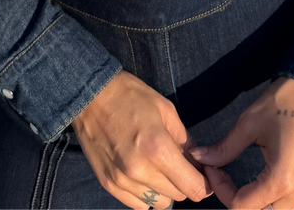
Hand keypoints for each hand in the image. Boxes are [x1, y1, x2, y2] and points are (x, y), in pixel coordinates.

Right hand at [71, 69, 213, 207]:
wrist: (90, 94)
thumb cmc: (130, 96)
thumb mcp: (165, 110)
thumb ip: (184, 140)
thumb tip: (197, 161)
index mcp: (158, 149)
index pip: (193, 187)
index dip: (203, 182)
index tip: (203, 173)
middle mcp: (140, 171)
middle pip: (178, 197)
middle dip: (184, 182)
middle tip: (180, 163)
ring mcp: (122, 181)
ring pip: (158, 203)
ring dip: (165, 190)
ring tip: (159, 168)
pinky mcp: (108, 184)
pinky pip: (138, 204)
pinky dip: (146, 194)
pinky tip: (143, 174)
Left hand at [188, 77, 293, 209]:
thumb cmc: (284, 102)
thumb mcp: (250, 123)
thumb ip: (225, 148)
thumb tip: (199, 157)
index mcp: (281, 179)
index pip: (241, 207)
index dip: (220, 189)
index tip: (211, 168)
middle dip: (235, 200)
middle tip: (221, 174)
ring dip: (252, 203)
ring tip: (236, 178)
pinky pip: (286, 203)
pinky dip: (267, 198)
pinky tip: (255, 179)